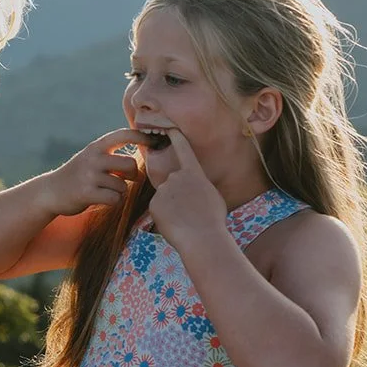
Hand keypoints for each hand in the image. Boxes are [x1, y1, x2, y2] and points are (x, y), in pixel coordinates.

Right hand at [40, 129, 148, 216]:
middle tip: (127, 179)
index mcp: (96, 147)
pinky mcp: (86, 193)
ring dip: (120, 191)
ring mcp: (89, 176)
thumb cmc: (78, 175)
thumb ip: (111, 154)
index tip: (156, 141)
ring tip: (108, 191)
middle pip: (129, 164)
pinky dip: (114, 201)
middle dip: (133, 175)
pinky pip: (115, 199)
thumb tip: (145, 151)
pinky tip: (105, 200)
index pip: (123, 135)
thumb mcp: (91, 157)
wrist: (50, 191)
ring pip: (122, 185)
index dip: (142, 136)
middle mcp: (93, 158)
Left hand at [146, 130, 228, 250]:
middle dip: (178, 196)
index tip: (170, 128)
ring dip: (172, 208)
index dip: (176, 138)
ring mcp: (164, 189)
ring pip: (165, 197)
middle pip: (173, 183)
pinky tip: (175, 224)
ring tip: (185, 219)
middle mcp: (176, 177)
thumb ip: (198, 186)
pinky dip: (165, 217)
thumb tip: (192, 188)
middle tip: (191, 211)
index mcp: (194, 173)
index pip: (183, 150)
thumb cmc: (213, 219)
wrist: (203, 237)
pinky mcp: (153, 203)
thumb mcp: (211, 195)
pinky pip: (158, 209)